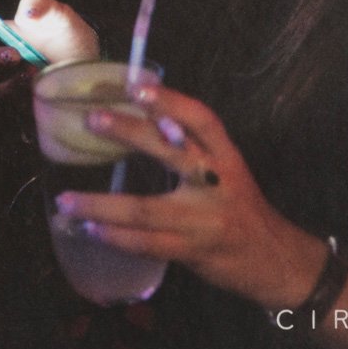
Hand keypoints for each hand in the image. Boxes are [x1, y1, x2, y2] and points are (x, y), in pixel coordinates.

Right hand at [0, 0, 102, 100]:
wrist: (91, 75)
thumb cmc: (73, 41)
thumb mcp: (61, 17)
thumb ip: (42, 6)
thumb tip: (25, 10)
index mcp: (5, 34)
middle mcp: (1, 56)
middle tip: (13, 54)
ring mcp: (6, 78)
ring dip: (4, 71)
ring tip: (29, 67)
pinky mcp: (15, 99)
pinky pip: (5, 93)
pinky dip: (18, 85)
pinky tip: (36, 81)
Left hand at [55, 83, 326, 309]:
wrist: (279, 262)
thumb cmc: (240, 208)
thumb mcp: (226, 172)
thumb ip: (189, 151)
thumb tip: (133, 121)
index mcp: (227, 157)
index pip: (203, 120)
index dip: (171, 102)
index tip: (137, 87)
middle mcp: (218, 184)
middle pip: (171, 153)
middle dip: (129, 133)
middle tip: (91, 119)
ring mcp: (205, 221)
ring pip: (147, 209)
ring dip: (101, 206)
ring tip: (67, 201)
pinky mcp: (195, 252)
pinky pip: (149, 244)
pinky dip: (117, 238)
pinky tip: (91, 231)